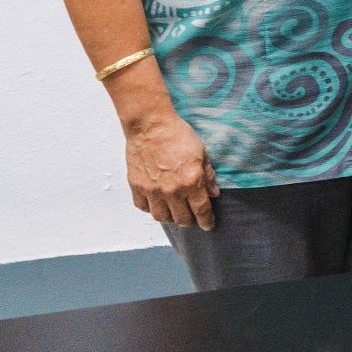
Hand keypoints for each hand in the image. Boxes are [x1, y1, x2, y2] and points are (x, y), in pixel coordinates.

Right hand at [124, 112, 218, 228]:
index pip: (201, 210)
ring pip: (162, 217)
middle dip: (190, 222)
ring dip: (171, 218)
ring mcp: (152, 190)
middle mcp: (171, 190)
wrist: (151, 126)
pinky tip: (157, 204)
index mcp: (191, 182)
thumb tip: (213, 193)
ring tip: (175, 214)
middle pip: (181, 218)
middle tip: (193, 220)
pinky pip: (143, 207)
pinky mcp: (137, 186)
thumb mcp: (202, 153)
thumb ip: (208, 176)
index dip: (206, 221)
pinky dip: (151, 209)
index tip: (208, 225)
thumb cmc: (177, 135)